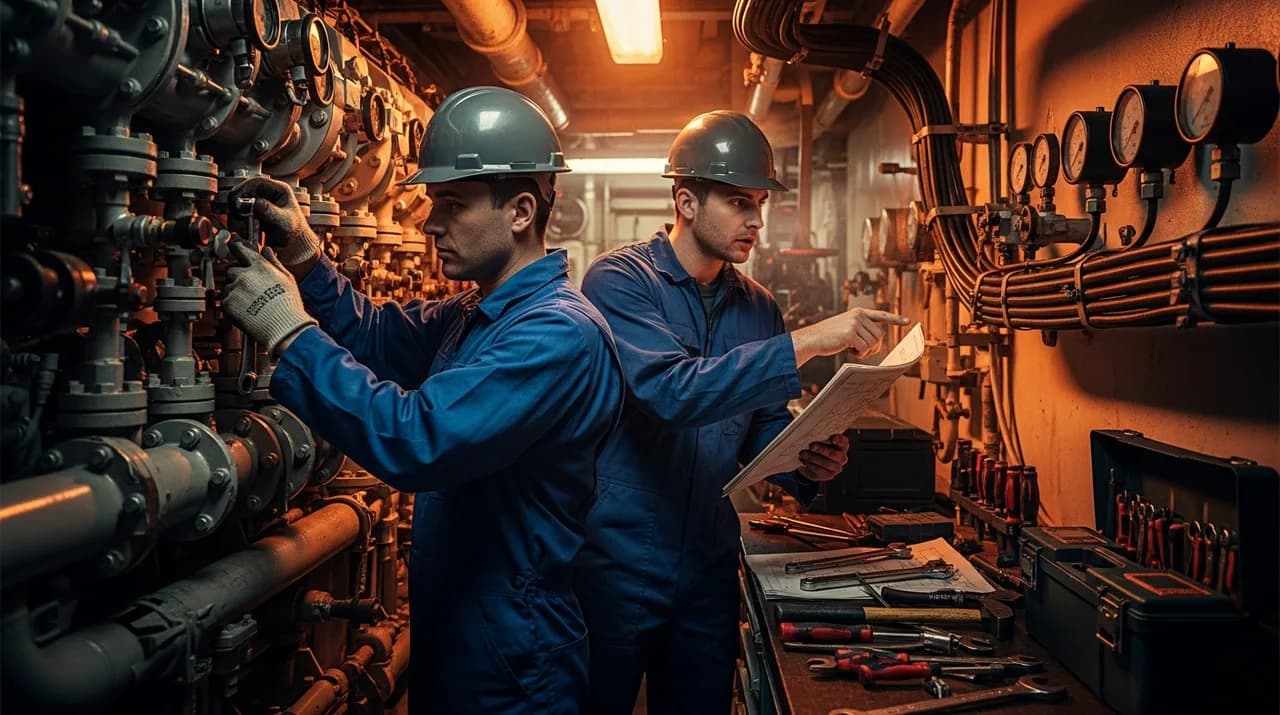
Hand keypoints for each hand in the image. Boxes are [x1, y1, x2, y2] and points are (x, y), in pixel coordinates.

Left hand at [222, 242, 315, 356]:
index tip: (234, 248)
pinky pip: (226, 299)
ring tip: (251, 302)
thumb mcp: (287, 278)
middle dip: (237, 276)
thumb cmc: (288, 303)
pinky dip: (233, 303)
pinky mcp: (229, 303)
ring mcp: (235, 288)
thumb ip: (274, 262)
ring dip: (235, 291)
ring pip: (228, 285)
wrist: (283, 326)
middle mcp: (244, 275)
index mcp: (259, 266)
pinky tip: (246, 309)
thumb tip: (267, 250)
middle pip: (231, 269)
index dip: (237, 249)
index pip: (241, 250)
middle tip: (248, 286)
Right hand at [228, 176, 320, 267]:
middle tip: (234, 212)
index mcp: (279, 190)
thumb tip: (254, 203)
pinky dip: (240, 221)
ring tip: (241, 223)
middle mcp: (269, 195)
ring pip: (242, 203)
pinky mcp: (257, 215)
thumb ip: (269, 211)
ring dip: (238, 212)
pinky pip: (243, 215)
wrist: (297, 247)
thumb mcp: (284, 221)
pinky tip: (244, 229)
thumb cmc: (297, 233)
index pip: (258, 181)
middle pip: (246, 191)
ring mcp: (262, 205)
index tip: (235, 198)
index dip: (243, 187)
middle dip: (237, 201)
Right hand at [791, 308, 909, 366]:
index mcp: (859, 312)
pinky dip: (859, 354)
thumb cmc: (829, 336)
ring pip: (873, 343)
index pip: (881, 315)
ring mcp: (854, 323)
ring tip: (851, 348)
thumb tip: (877, 341)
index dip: (895, 319)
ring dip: (865, 351)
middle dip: (873, 346)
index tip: (907, 321)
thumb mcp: (846, 327)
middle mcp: (858, 315)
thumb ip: (862, 329)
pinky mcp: (850, 333)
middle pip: (879, 335)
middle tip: (860, 350)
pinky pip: (865, 348)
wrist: (812, 338)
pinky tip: (848, 350)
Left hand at [797, 433, 849, 482]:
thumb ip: (819, 436)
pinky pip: (820, 471)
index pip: (844, 442)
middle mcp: (842, 458)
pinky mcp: (828, 476)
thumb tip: (810, 433)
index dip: (840, 440)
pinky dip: (811, 466)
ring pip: (828, 464)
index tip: (833, 438)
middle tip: (811, 446)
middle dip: (823, 450)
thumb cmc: (817, 446)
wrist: (812, 462)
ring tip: (803, 454)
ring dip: (814, 458)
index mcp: (842, 446)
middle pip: (836, 455)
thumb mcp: (819, 440)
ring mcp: (836, 468)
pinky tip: (804, 461)